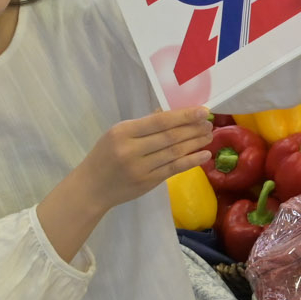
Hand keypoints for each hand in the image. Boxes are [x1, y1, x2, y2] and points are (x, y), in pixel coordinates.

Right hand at [38, 106, 215, 261]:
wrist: (91, 188)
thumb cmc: (105, 156)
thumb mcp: (117, 134)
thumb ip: (144, 125)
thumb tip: (173, 113)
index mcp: (123, 132)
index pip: (159, 121)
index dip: (184, 116)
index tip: (203, 111)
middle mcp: (131, 149)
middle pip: (170, 137)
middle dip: (193, 129)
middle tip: (210, 124)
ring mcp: (140, 168)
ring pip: (174, 153)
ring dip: (195, 143)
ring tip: (209, 136)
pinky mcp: (147, 182)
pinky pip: (173, 169)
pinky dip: (191, 161)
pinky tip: (204, 155)